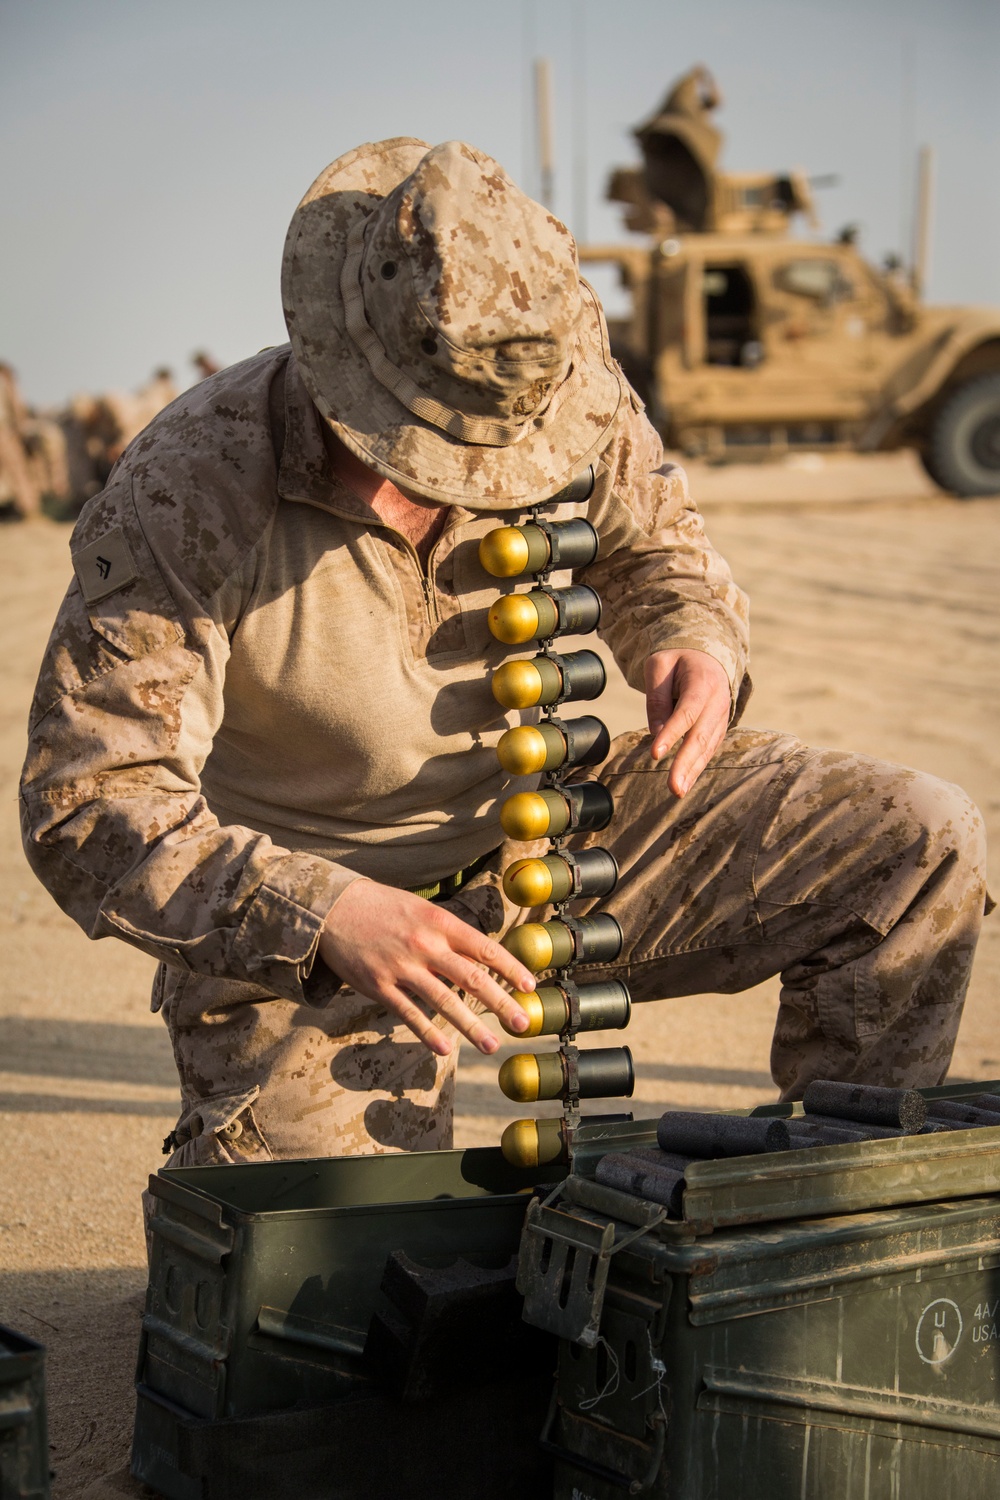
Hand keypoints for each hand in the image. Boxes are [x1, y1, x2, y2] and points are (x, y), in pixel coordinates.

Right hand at [317, 880, 534, 1056]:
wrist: (332, 907)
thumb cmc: (382, 907)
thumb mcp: (422, 909)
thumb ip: (448, 933)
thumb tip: (479, 958)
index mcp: (439, 922)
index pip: (484, 948)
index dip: (510, 968)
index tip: (529, 987)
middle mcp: (425, 944)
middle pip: (472, 979)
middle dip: (502, 1003)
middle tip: (523, 1024)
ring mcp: (401, 967)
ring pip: (444, 1001)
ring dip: (471, 1026)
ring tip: (492, 1045)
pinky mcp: (378, 985)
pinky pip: (408, 1013)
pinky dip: (428, 1033)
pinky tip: (445, 1049)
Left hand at [645, 649, 730, 796]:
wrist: (708, 656)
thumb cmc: (679, 660)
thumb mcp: (659, 666)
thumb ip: (657, 698)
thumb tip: (656, 732)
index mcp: (703, 682)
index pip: (687, 712)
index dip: (672, 733)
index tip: (656, 753)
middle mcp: (718, 702)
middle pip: (701, 736)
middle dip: (686, 763)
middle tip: (673, 787)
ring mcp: (721, 717)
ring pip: (707, 747)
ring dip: (692, 771)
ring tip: (677, 791)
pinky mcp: (718, 728)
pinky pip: (708, 749)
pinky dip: (697, 767)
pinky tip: (684, 783)